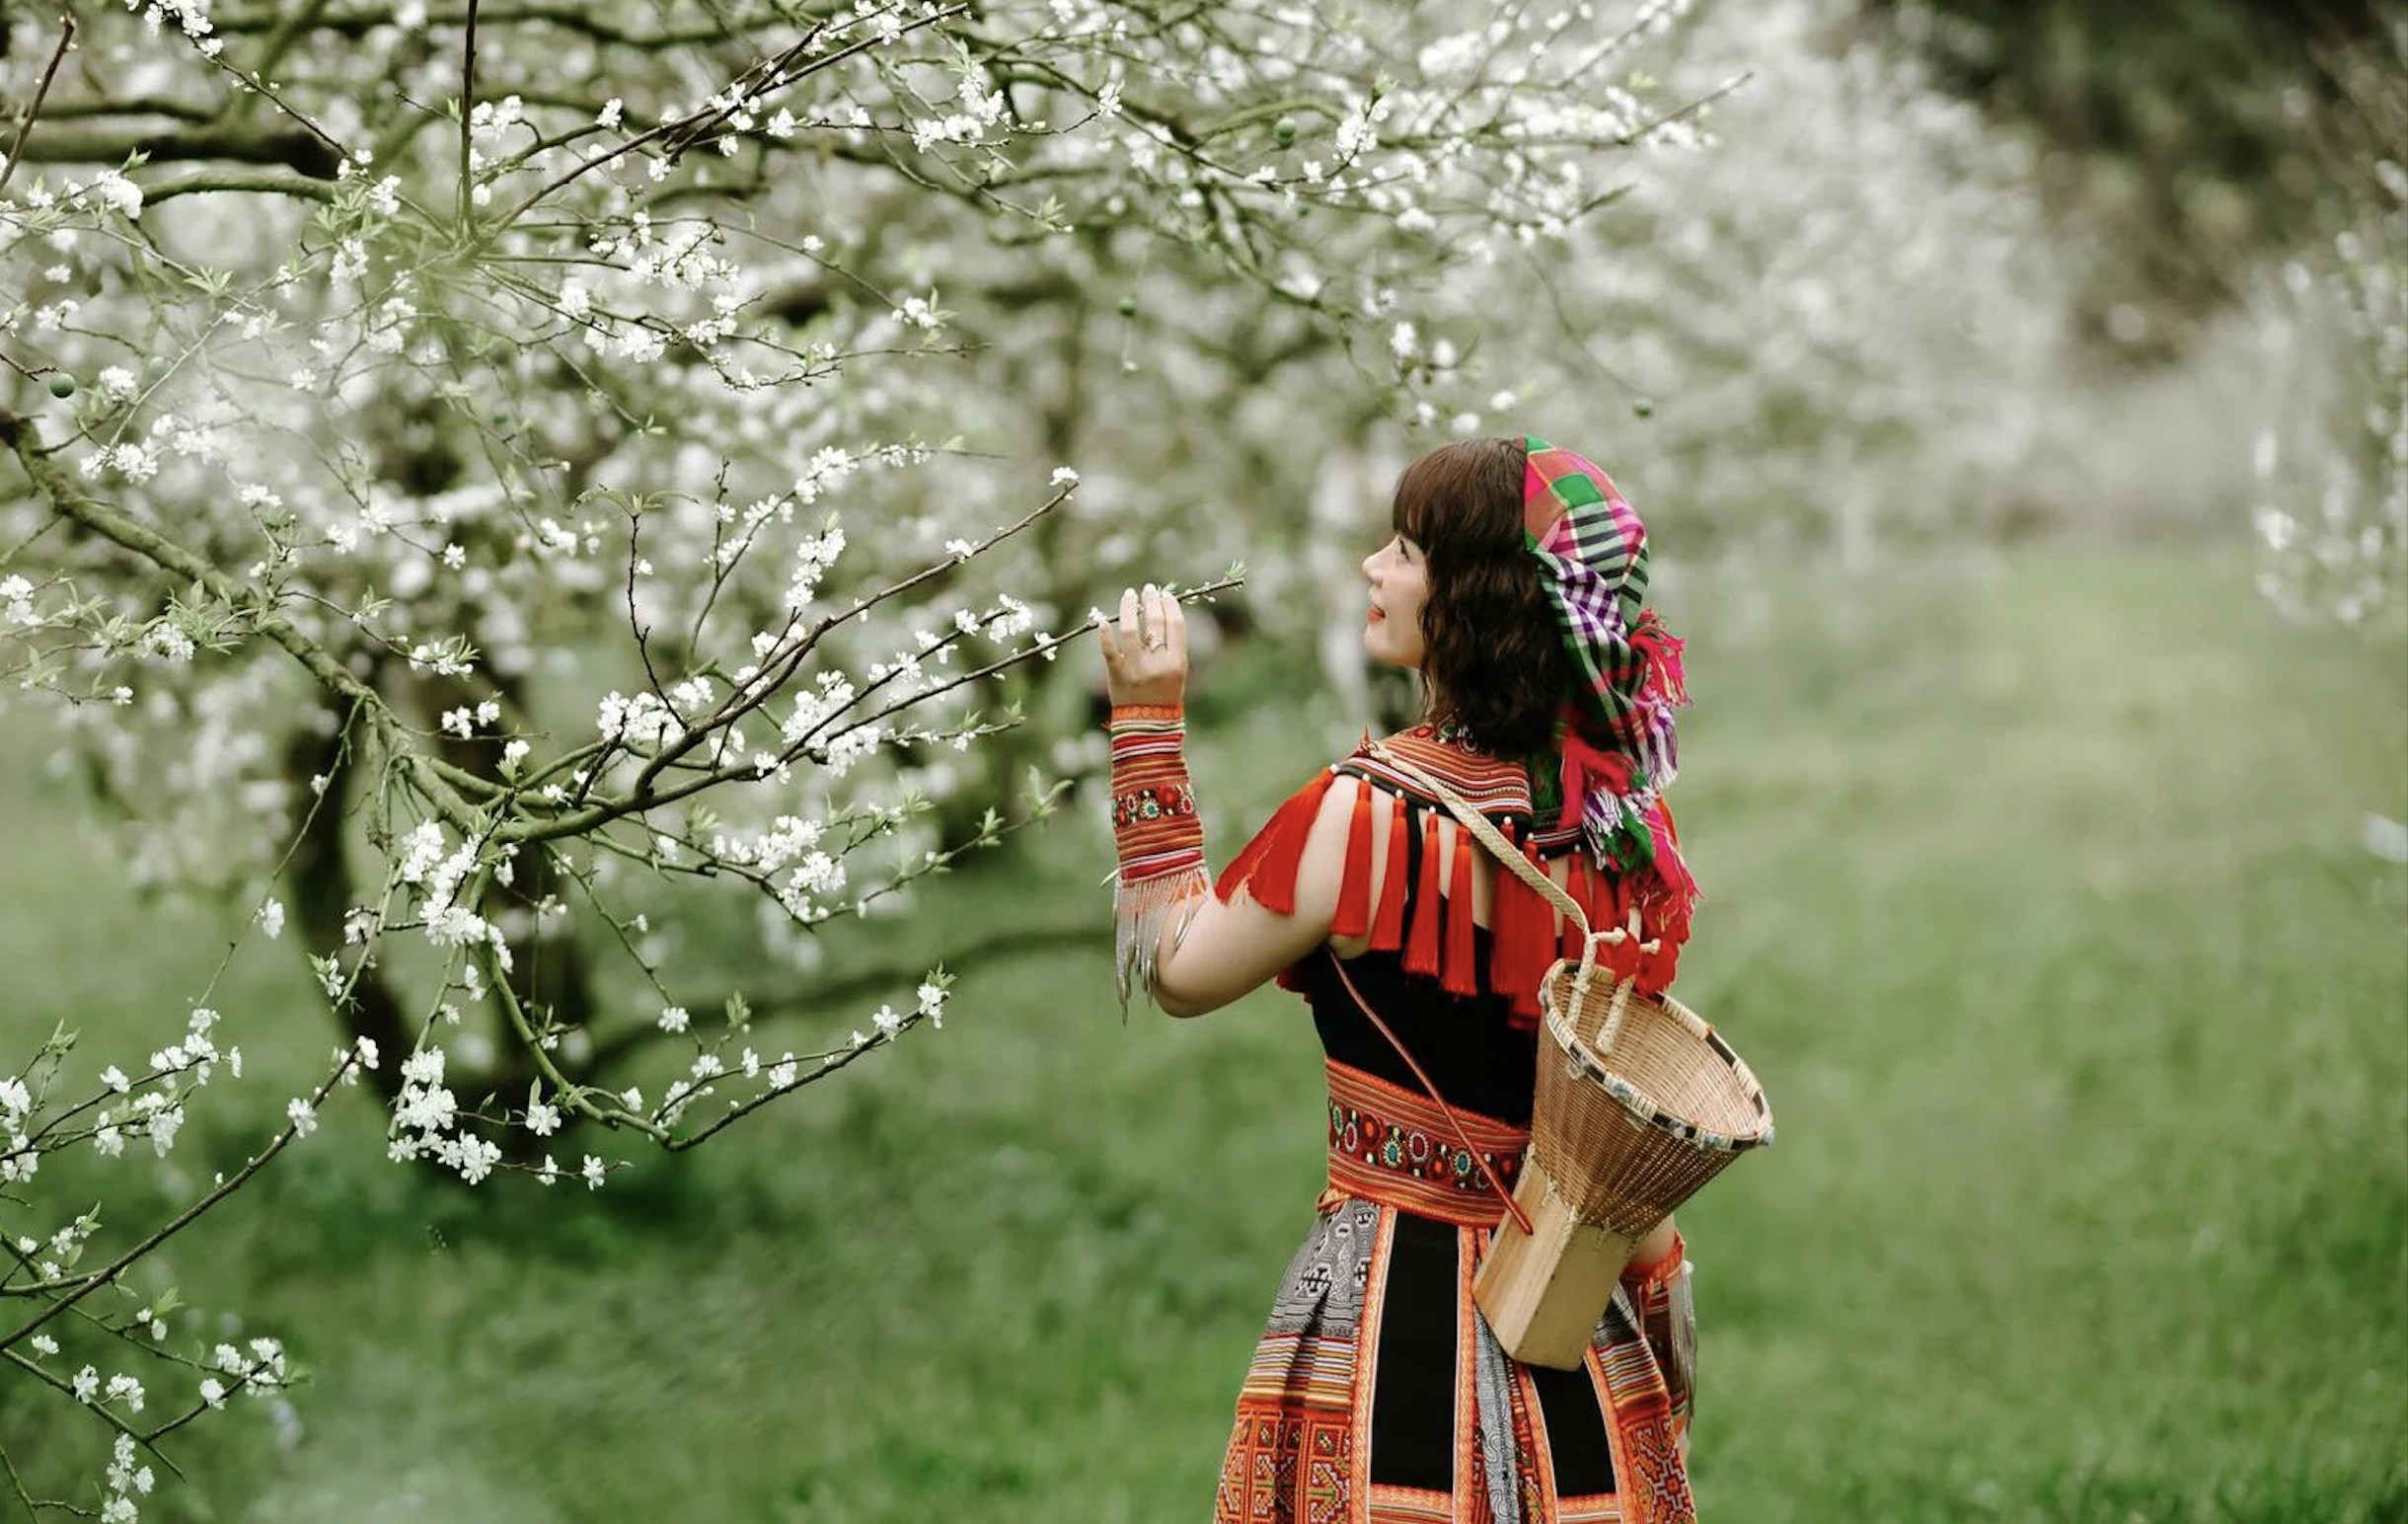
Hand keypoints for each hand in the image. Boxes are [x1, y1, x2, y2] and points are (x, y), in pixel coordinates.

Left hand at [1098, 582, 1187, 708]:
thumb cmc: (1164, 695)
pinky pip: (1109, 650)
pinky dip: (1104, 634)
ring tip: (1129, 595)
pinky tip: (1103, 620)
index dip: (1170, 605)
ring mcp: (1136, 668)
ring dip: (1129, 608)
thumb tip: (1162, 612)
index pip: (1176, 625)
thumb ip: (1173, 647)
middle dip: (1152, 601)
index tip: (1166, 595)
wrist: (1147, 725)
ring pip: (1131, 629)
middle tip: (1148, 590)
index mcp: (1177, 663)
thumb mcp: (1178, 672)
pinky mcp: (1117, 674)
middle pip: (1155, 622)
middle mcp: (1157, 664)